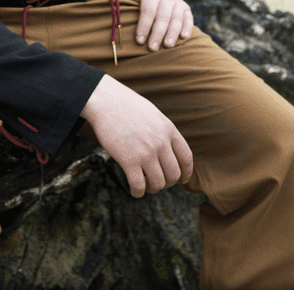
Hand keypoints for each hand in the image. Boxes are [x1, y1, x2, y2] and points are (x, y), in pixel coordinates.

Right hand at [81, 74, 192, 197]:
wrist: (106, 101)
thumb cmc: (127, 106)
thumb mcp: (153, 114)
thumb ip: (163, 131)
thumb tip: (168, 149)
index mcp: (168, 130)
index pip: (186, 158)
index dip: (186, 173)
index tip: (181, 179)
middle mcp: (160, 142)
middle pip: (173, 175)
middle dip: (167, 183)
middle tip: (156, 181)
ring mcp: (145, 152)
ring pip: (158, 183)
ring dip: (152, 189)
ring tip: (145, 185)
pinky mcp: (128, 160)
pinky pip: (139, 186)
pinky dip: (138, 193)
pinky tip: (134, 190)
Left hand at [113, 0, 192, 50]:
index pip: (148, 9)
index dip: (144, 25)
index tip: (139, 40)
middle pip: (162, 16)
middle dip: (157, 33)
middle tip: (152, 48)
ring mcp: (177, 2)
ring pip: (176, 18)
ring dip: (172, 33)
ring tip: (167, 46)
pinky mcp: (185, 8)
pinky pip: (189, 18)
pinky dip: (187, 27)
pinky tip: (183, 38)